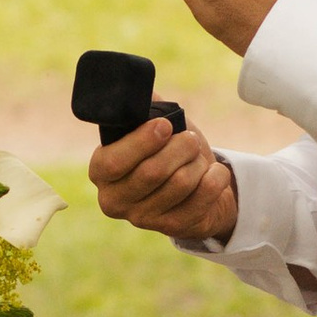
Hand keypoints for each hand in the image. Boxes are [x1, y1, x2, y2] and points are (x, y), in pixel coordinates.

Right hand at [89, 115, 237, 245]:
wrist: (195, 186)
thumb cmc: (167, 150)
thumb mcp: (152, 124)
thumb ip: (142, 106)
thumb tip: (138, 87)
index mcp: (101, 171)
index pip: (113, 161)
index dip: (142, 141)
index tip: (165, 126)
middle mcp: (115, 200)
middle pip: (151, 172)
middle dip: (180, 147)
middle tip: (189, 139)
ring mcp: (144, 219)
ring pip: (179, 183)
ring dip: (197, 161)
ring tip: (198, 156)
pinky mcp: (173, 228)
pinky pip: (202, 197)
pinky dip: (216, 177)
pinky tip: (213, 172)